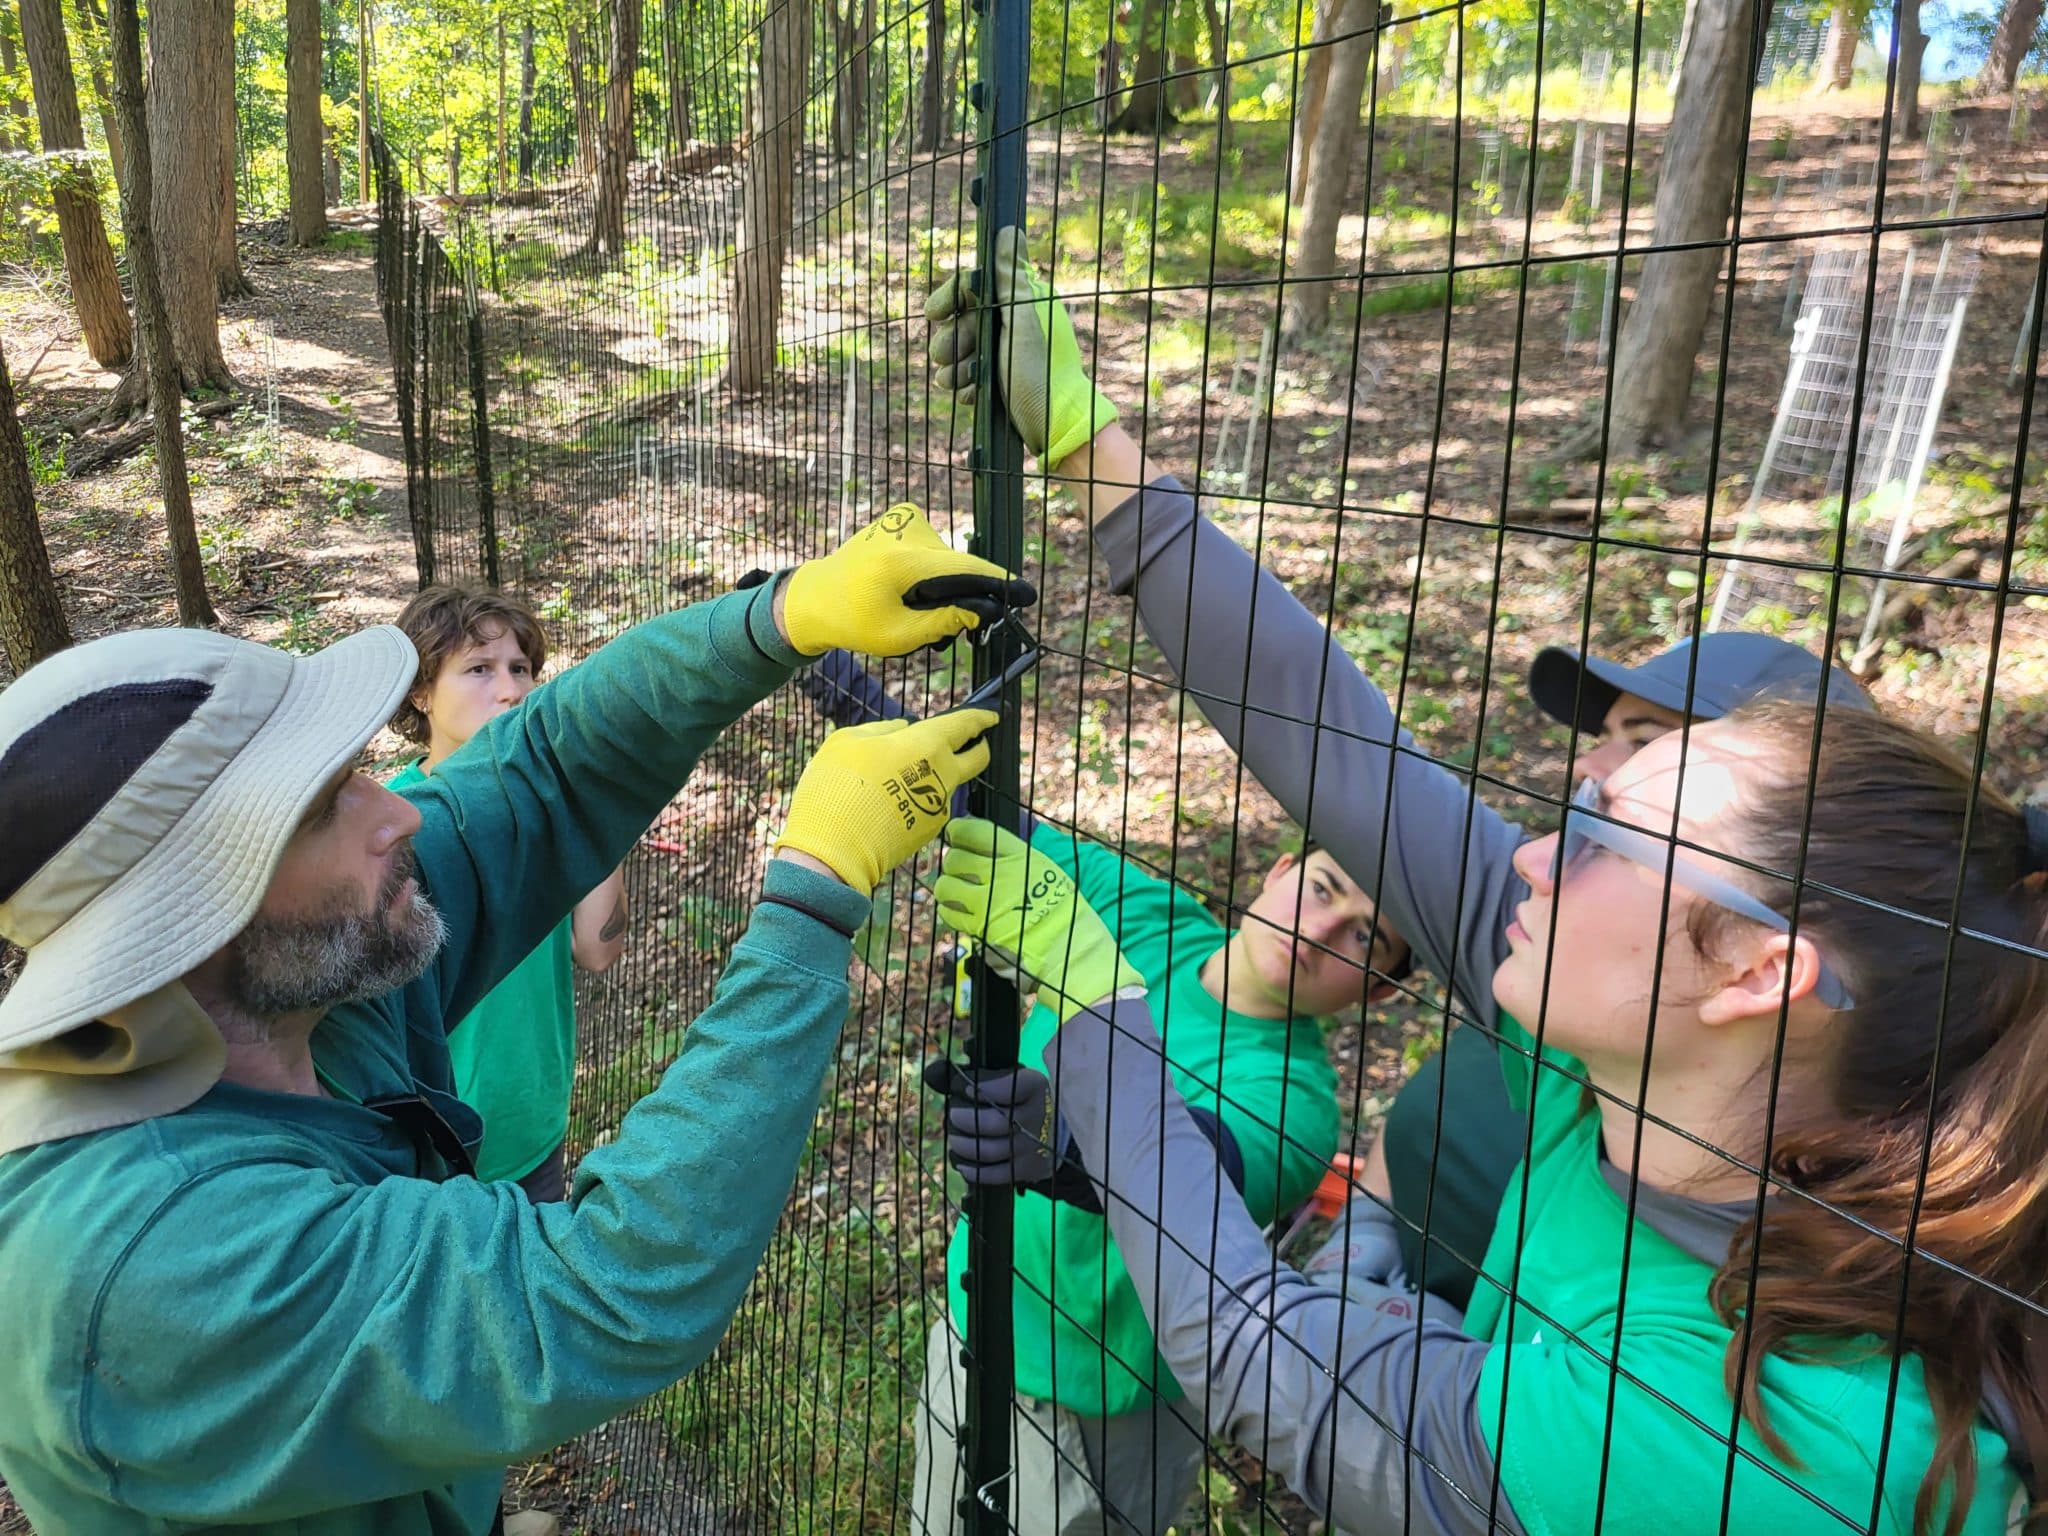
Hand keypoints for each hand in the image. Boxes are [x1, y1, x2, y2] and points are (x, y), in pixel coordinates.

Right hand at [777, 709, 997, 892]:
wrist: (836, 847)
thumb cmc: (839, 786)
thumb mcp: (849, 741)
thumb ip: (882, 729)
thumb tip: (901, 729)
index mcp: (928, 745)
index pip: (966, 725)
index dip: (981, 717)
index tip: (991, 715)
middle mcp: (943, 776)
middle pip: (978, 759)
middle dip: (980, 747)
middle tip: (973, 742)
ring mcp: (938, 807)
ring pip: (946, 785)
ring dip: (933, 777)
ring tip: (896, 778)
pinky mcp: (928, 832)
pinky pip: (927, 807)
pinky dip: (916, 800)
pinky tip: (888, 803)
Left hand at [779, 503, 1035, 657]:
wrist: (814, 597)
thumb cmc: (852, 621)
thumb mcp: (898, 636)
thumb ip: (944, 622)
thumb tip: (985, 611)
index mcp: (900, 560)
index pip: (964, 569)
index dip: (1000, 585)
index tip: (1027, 595)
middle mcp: (905, 529)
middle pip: (957, 566)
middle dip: (965, 598)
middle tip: (959, 634)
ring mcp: (903, 517)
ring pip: (947, 559)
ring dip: (946, 587)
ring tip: (920, 613)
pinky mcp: (902, 515)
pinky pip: (935, 549)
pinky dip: (933, 572)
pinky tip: (913, 591)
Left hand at [922, 1059, 1060, 1186]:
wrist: (1053, 1129)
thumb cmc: (1018, 1098)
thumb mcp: (1004, 1078)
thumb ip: (969, 1075)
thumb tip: (931, 1073)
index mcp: (1033, 1086)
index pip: (1011, 1086)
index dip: (986, 1088)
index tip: (969, 1090)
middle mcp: (1036, 1115)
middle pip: (996, 1122)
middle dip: (966, 1120)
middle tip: (953, 1116)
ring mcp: (1033, 1145)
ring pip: (992, 1150)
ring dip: (965, 1146)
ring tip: (954, 1139)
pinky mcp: (1028, 1168)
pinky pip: (996, 1174)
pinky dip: (974, 1171)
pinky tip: (962, 1164)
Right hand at [925, 226, 1118, 466]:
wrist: (1054, 424)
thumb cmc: (1044, 371)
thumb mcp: (1025, 321)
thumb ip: (1012, 280)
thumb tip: (1009, 231)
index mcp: (1013, 304)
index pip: (967, 289)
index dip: (947, 299)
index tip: (935, 314)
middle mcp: (1003, 325)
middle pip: (955, 323)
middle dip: (950, 341)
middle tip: (952, 356)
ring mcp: (996, 355)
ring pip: (953, 354)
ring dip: (955, 369)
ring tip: (971, 379)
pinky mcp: (991, 382)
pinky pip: (961, 379)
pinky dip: (966, 388)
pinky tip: (978, 395)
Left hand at [931, 818, 1143, 1022]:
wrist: (1073, 952)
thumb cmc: (1064, 915)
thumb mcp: (1047, 873)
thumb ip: (1015, 861)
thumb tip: (983, 848)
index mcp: (1023, 856)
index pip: (979, 832)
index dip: (960, 830)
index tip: (954, 833)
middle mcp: (1004, 875)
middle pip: (957, 858)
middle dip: (952, 862)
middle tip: (956, 869)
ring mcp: (990, 902)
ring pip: (947, 885)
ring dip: (946, 887)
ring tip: (953, 891)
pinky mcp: (981, 929)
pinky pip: (951, 914)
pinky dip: (948, 911)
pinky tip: (955, 911)